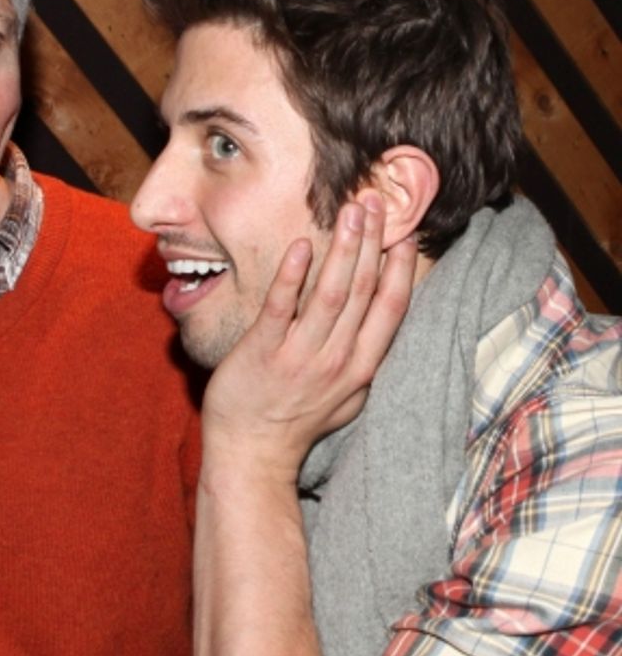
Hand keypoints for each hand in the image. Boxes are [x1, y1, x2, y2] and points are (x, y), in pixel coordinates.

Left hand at [200, 193, 416, 484]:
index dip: (401, 270)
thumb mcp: (346, 400)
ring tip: (352, 211)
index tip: (406, 235)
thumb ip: (363, 364)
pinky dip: (294, 276)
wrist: (251, 453)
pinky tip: (301, 246)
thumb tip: (379, 335)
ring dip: (344, 248)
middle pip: (364, 290)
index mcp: (360, 367)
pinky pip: (282, 308)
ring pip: (332, 293)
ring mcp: (300, 356)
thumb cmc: (296, 423)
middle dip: (373, 243)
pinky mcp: (263, 352)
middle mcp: (337, 360)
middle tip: (375, 202)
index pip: (391, 310)